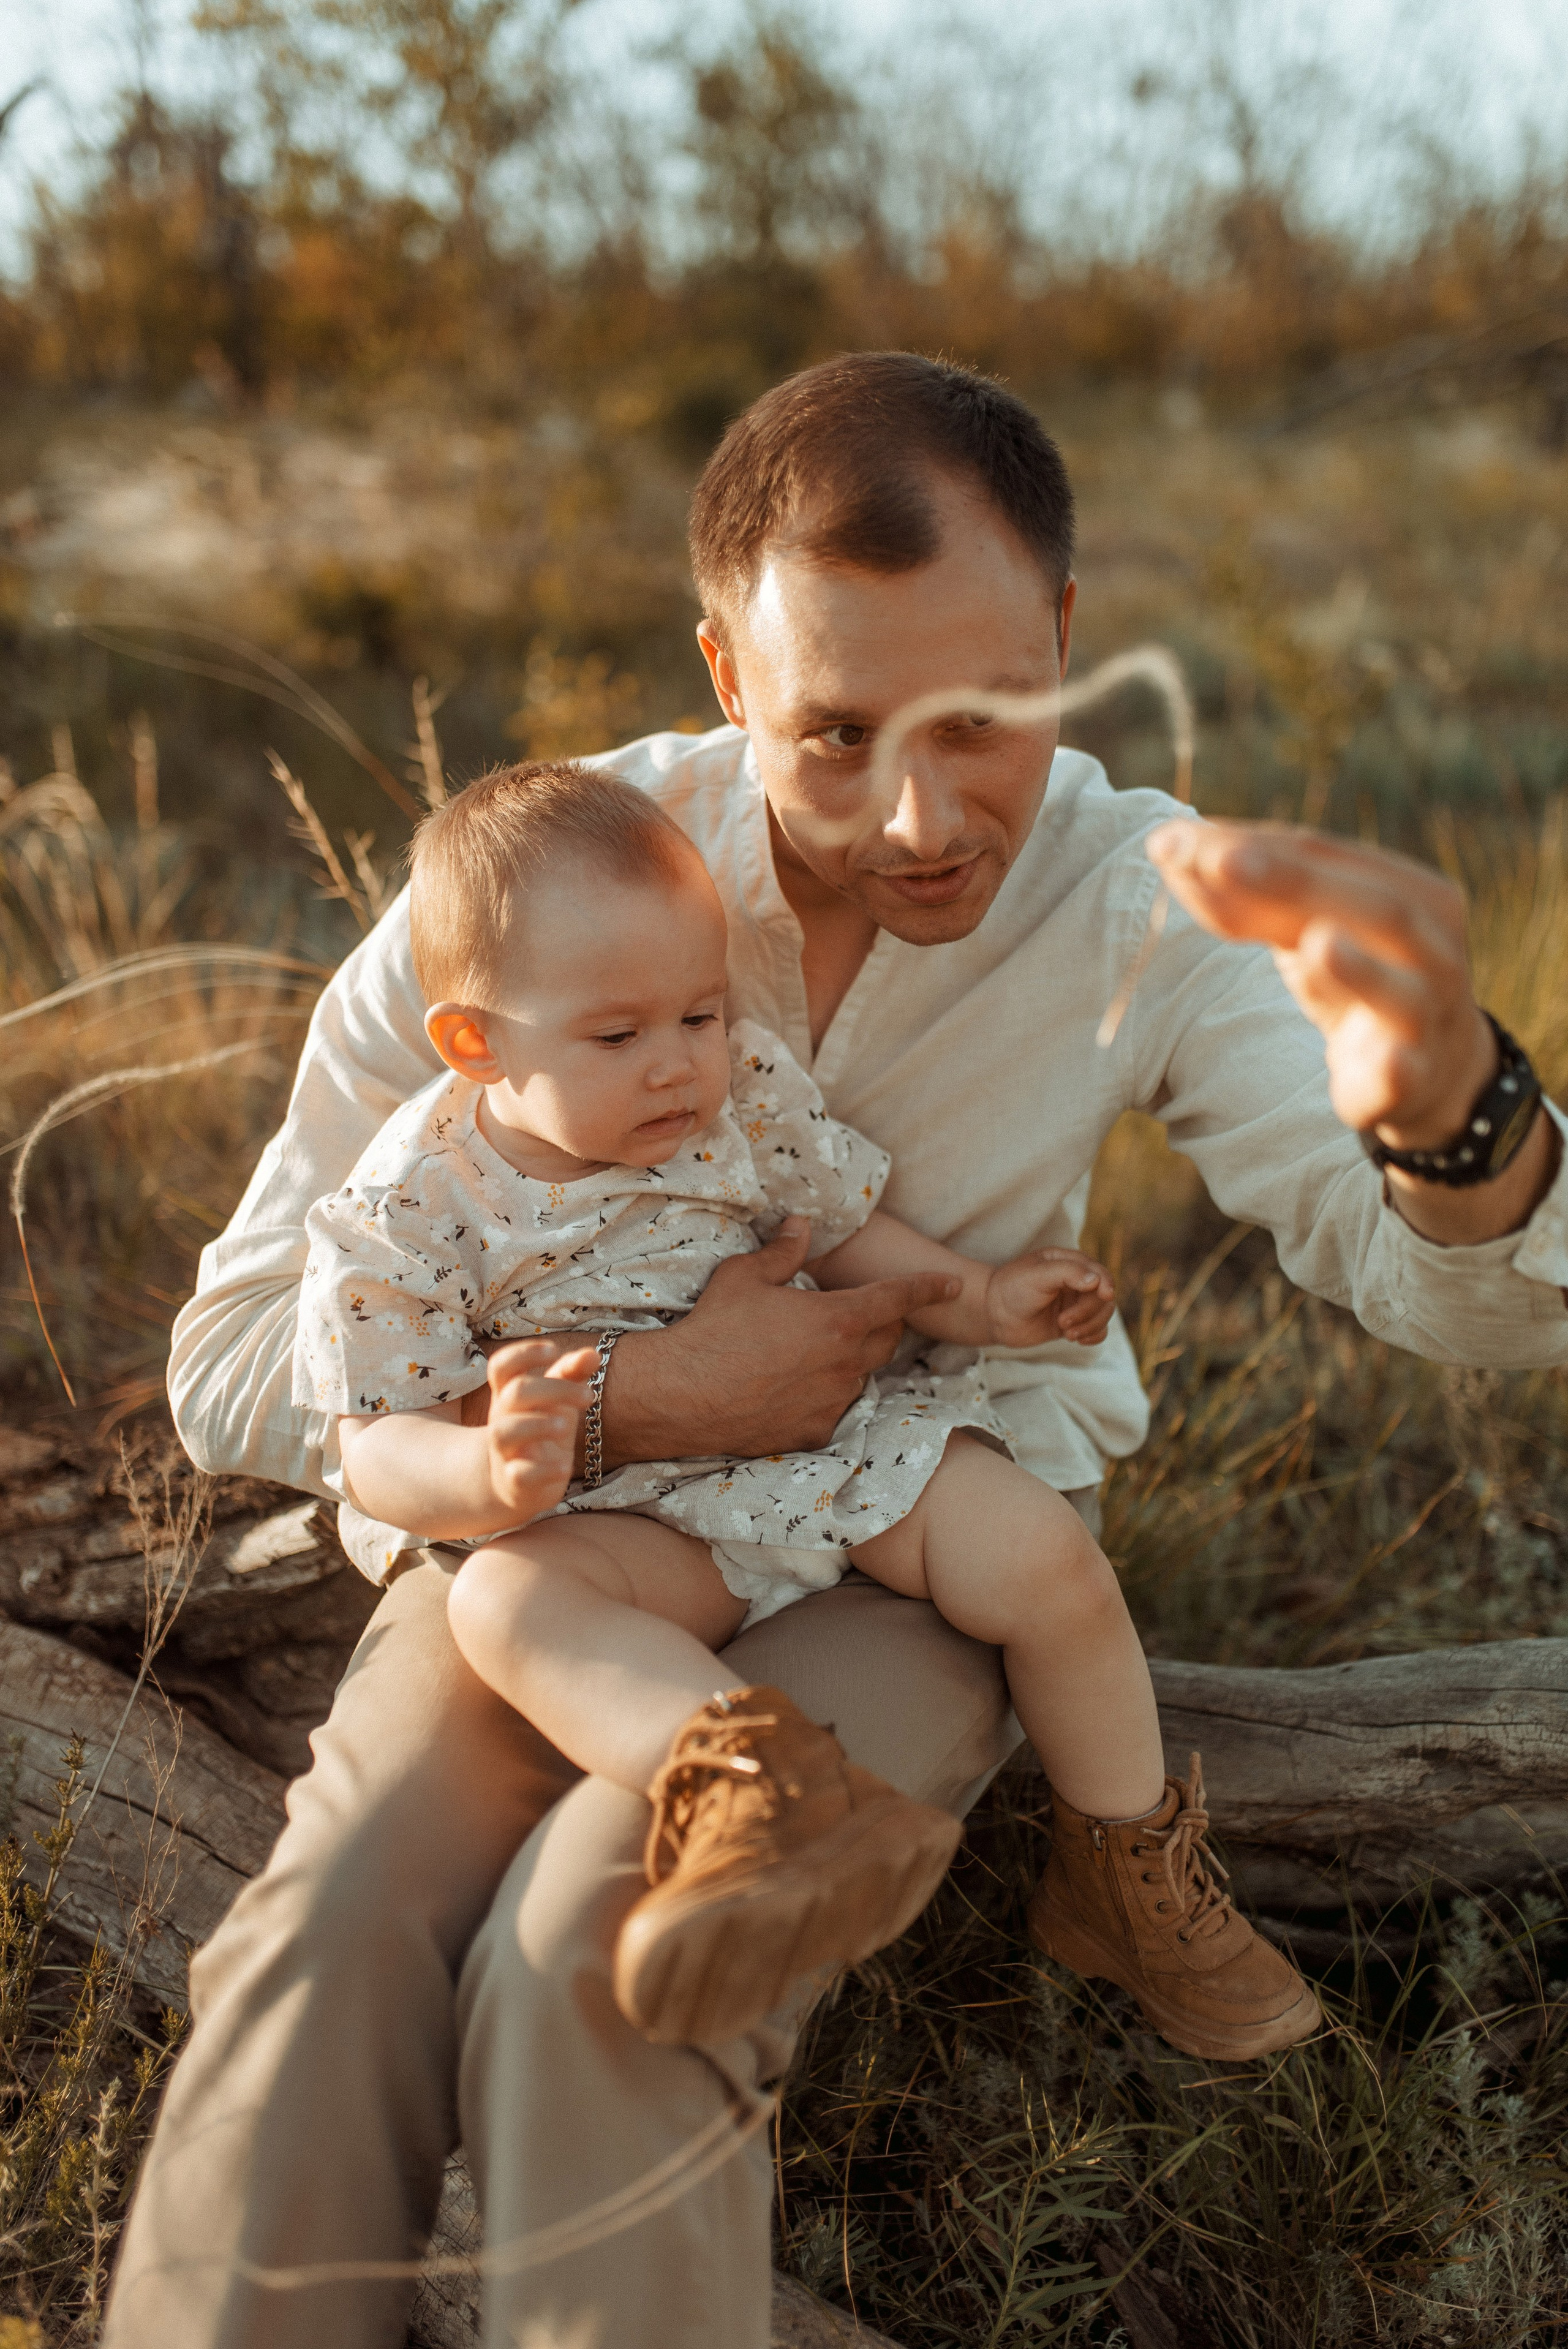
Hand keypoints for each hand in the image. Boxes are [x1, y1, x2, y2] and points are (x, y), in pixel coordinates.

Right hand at [485, 1339, 594, 1518]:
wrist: (519, 1485)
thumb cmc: (541, 1431)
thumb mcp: (556, 1401)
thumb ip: (571, 1375)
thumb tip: (592, 1353)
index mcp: (509, 1395)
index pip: (501, 1366)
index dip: (523, 1352)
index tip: (553, 1350)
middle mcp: (502, 1420)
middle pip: (515, 1393)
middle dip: (553, 1389)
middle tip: (588, 1396)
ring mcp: (505, 1451)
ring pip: (505, 1431)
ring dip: (538, 1424)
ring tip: (566, 1426)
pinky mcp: (515, 1482)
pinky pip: (520, 1474)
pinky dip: (543, 1469)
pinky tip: (564, 1466)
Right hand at [604, 1217, 959, 1463]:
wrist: (682, 1394)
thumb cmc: (714, 1328)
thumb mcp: (745, 1276)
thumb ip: (783, 1251)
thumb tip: (802, 1225)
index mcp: (840, 1319)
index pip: (899, 1298)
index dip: (928, 1287)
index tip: (951, 1285)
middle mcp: (847, 1364)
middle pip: (887, 1340)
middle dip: (882, 1324)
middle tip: (855, 1314)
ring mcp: (833, 1402)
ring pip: (859, 1377)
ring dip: (849, 1361)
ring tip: (810, 1353)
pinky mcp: (814, 1433)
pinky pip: (833, 1410)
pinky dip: (824, 1395)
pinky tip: (790, 1388)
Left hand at [985, 1248, 1115, 1347]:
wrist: (993, 1315)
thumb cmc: (1012, 1288)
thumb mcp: (1037, 1275)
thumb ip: (1067, 1272)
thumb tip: (1096, 1280)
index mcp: (1069, 1262)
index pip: (1099, 1272)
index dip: (1106, 1284)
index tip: (1104, 1295)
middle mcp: (1076, 1281)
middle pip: (1103, 1297)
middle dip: (1088, 1312)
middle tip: (1063, 1323)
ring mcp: (1075, 1303)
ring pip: (1103, 1314)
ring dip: (1090, 1326)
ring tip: (1068, 1334)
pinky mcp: (1073, 1322)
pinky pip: (1097, 1329)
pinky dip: (1094, 1336)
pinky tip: (1078, 1340)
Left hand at [1145, 818, 1554, 1244]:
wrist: (1425, 1067)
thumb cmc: (1350, 979)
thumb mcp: (1300, 931)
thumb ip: (1246, 898)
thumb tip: (1168, 845)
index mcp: (1405, 891)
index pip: (1324, 854)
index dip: (1249, 842)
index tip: (1173, 839)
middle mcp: (1429, 945)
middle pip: (1370, 906)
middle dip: (1292, 880)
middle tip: (1222, 860)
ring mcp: (1426, 1014)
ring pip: (1400, 989)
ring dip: (1358, 969)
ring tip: (1316, 944)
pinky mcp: (1413, 1078)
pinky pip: (1407, 1071)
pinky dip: (1395, 1066)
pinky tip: (1384, 1062)